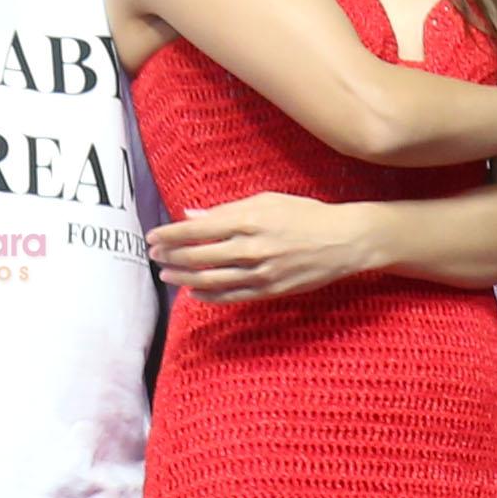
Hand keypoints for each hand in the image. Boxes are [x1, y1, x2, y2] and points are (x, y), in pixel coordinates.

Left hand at [150, 190, 381, 302]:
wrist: (343, 240)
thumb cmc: (304, 214)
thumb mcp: (266, 201)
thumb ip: (225, 210)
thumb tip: (191, 215)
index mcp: (248, 220)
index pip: (195, 231)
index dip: (169, 235)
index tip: (153, 237)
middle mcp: (250, 248)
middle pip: (196, 257)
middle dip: (169, 257)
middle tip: (155, 256)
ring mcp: (259, 272)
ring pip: (208, 281)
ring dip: (182, 279)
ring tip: (166, 275)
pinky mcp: (268, 290)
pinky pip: (229, 297)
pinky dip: (206, 296)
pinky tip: (193, 292)